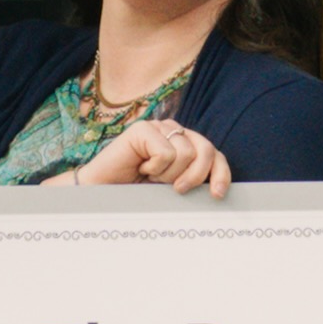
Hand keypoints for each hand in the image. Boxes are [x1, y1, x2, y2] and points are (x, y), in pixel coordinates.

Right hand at [73, 120, 235, 196]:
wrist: (102, 194)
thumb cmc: (137, 194)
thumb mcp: (172, 189)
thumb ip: (193, 182)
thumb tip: (219, 191)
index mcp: (185, 145)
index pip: (214, 154)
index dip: (220, 173)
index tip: (217, 195)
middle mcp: (174, 132)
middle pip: (206, 150)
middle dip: (195, 175)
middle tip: (176, 189)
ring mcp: (158, 127)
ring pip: (186, 153)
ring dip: (167, 174)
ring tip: (149, 176)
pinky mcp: (143, 129)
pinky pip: (165, 152)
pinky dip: (154, 168)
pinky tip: (140, 168)